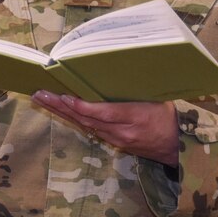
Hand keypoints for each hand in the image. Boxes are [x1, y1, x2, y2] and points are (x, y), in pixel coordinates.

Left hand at [31, 92, 179, 165]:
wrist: (177, 146)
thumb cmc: (168, 115)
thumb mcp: (157, 98)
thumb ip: (134, 90)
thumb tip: (112, 70)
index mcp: (136, 117)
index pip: (104, 113)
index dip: (83, 106)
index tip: (65, 96)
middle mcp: (123, 132)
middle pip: (87, 119)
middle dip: (62, 106)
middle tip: (41, 93)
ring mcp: (117, 140)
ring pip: (85, 125)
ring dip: (62, 112)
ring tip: (43, 98)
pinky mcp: (114, 143)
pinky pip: (90, 129)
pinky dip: (73, 118)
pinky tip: (60, 109)